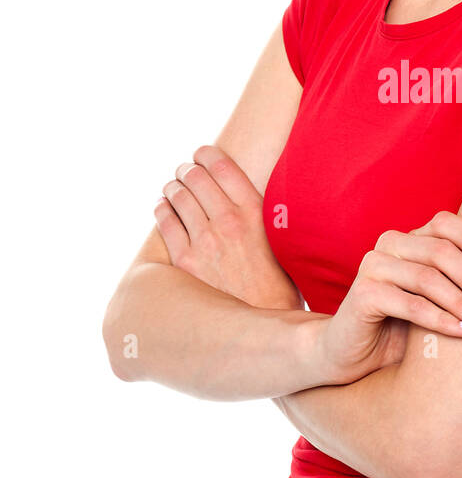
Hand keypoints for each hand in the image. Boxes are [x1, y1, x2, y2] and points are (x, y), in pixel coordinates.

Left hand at [154, 144, 303, 311]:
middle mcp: (229, 221)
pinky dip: (162, 209)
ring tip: (173, 187)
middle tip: (185, 171)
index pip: (222, 166)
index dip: (207, 154)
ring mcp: (204, 241)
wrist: (265, 324)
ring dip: (173, 186)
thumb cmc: (279, 284)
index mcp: (256, 212)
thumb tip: (251, 195)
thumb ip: (266, 216)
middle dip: (187, 169)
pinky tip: (164, 208)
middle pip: (196, 176)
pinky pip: (165, 222)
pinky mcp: (186, 262)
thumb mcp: (283, 241)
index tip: (202, 153)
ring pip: (177, 196)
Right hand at [318, 210, 461, 383]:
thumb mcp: (437, 301)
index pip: (445, 223)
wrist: (354, 357)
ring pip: (428, 277)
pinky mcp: (363, 294)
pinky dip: (442, 320)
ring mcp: (373, 267)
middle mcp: (390, 245)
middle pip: (440, 250)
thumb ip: (460, 284)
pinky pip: (411, 304)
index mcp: (410, 239)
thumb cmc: (405, 328)